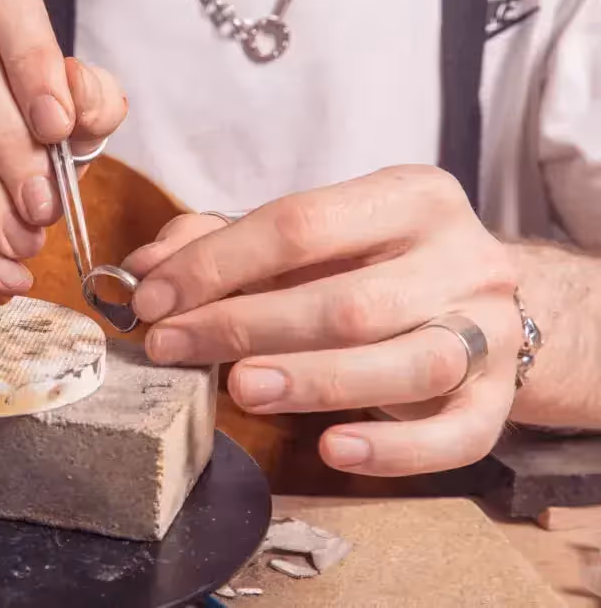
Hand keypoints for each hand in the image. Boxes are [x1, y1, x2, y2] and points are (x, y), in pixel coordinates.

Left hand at [122, 165, 521, 476]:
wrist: (478, 300)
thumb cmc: (374, 266)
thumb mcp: (310, 238)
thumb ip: (225, 242)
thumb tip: (146, 268)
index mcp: (410, 196)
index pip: (300, 224)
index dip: (216, 265)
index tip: (153, 300)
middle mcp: (460, 256)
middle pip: (347, 301)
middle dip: (245, 328)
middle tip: (173, 347)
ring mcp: (487, 329)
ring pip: (404, 363)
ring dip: (311, 381)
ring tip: (240, 391)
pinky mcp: (499, 398)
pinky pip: (456, 434)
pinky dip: (393, 449)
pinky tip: (334, 449)